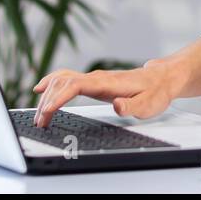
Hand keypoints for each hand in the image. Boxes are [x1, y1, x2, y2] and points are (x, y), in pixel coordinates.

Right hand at [30, 59, 184, 127]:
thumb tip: (116, 105)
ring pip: (62, 80)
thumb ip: (131, 105)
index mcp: (106, 82)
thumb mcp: (148, 104)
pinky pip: (66, 78)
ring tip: (38, 114)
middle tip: (40, 122)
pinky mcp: (93, 81)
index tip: (47, 111)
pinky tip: (41, 89)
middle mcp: (97, 77)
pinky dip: (51, 83)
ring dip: (47, 95)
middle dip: (48, 101)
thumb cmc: (155, 92)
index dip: (58, 97)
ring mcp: (94, 78)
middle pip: (63, 83)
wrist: (162, 78)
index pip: (75, 85)